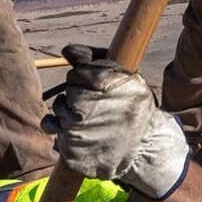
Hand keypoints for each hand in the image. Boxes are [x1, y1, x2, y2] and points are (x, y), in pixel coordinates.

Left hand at [48, 44, 190, 198]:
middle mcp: (85, 107)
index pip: (76, 74)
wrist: (146, 148)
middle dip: (78, 96)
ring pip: (58, 110)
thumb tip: (66, 50)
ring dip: (70, 112)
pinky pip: (55, 132)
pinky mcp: (70, 150)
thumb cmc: (134, 108)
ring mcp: (75, 131)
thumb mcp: (124, 76)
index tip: (100, 90)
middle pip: (67, 92)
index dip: (86, 80)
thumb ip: (93, 58)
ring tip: (91, 120)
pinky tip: (82, 132)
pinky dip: (64, 131)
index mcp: (101, 84)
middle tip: (98, 107)